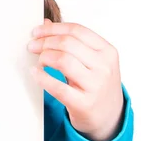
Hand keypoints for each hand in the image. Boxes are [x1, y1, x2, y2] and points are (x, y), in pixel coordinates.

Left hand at [27, 19, 124, 140]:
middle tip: (31, 46)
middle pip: (67, 43)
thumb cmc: (95, 83)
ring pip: (62, 60)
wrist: (109, 116)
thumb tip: (45, 23)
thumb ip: (71, 41)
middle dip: (44, 42)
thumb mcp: (90, 60)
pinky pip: (57, 87)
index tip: (36, 31)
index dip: (52, 29)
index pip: (77, 30)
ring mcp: (96, 86)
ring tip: (39, 61)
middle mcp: (105, 67)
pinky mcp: (84, 104)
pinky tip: (35, 73)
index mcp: (107, 51)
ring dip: (44, 57)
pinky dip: (42, 77)